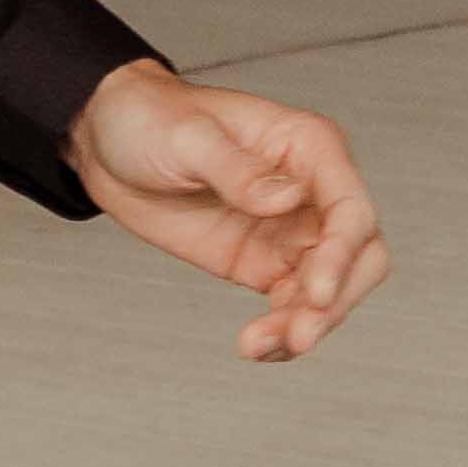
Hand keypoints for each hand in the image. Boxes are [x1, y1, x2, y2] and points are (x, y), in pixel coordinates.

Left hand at [66, 60, 390, 361]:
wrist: (107, 143)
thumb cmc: (151, 118)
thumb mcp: (186, 137)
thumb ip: (236, 169)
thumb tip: (287, 197)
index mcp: (308, 147)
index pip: (350, 207)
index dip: (342, 253)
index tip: (315, 292)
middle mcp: (310, 192)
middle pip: (359, 256)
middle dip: (337, 299)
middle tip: (297, 334)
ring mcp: (289, 232)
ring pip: (329, 290)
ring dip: (306, 325)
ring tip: (257, 346)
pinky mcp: (264, 264)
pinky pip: (292, 307)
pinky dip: (282, 334)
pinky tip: (256, 348)